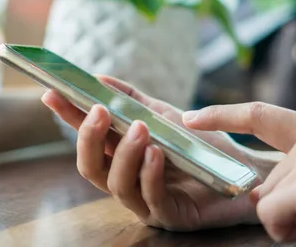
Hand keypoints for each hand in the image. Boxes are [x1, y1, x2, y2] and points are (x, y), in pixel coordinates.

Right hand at [42, 76, 278, 230]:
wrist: (245, 168)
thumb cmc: (202, 143)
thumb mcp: (164, 113)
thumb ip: (131, 98)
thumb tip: (98, 78)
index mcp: (122, 155)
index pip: (88, 137)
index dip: (68, 117)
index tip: (51, 93)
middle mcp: (128, 178)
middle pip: (91, 167)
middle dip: (88, 139)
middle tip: (98, 111)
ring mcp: (146, 200)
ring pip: (116, 185)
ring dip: (124, 154)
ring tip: (139, 130)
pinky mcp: (170, 217)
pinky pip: (151, 200)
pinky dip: (149, 175)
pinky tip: (156, 154)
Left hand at [184, 102, 295, 245]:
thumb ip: (295, 175)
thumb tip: (256, 196)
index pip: (261, 116)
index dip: (221, 115)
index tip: (190, 117)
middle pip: (263, 183)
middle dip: (285, 209)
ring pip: (266, 204)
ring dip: (294, 224)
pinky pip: (273, 218)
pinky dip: (294, 232)